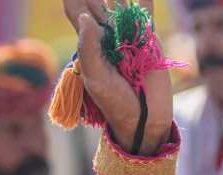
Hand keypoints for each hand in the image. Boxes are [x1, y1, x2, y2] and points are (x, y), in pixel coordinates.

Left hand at [63, 0, 174, 155]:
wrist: (143, 115)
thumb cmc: (114, 100)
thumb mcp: (95, 77)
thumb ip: (89, 48)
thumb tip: (87, 18)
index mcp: (89, 43)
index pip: (77, 12)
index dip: (74, 0)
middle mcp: (107, 35)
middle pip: (98, 3)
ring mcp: (128, 34)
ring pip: (121, 4)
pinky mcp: (148, 37)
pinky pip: (145, 13)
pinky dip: (143, 1)